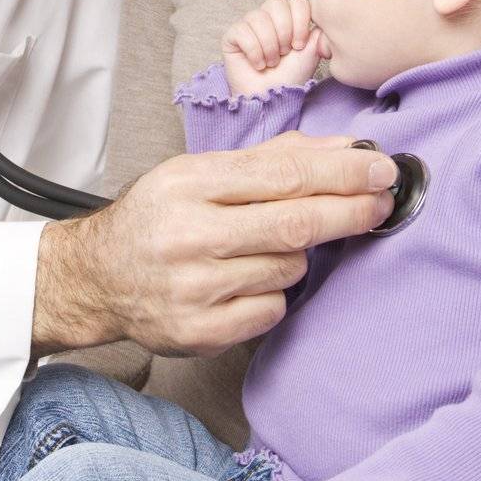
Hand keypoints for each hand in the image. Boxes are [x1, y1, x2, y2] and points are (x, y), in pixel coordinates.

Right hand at [31, 138, 397, 358]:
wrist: (97, 276)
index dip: (341, 171)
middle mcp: (187, 234)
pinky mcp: (198, 331)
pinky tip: (248, 281)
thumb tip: (343, 149)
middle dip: (350, 210)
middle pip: (295, 223)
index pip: (282, 174)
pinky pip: (271, 310)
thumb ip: (272, 159)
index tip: (380, 167)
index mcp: (188, 183)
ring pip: (288, 269)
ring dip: (298, 256)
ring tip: (268, 247)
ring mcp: (192, 287)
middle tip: (383, 200)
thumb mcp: (200, 172)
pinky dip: (274, 294)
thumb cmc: (159, 216)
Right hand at [221, 0, 330, 97]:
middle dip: (283, 32)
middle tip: (284, 53)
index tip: (299, 45)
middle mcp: (268, 17)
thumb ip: (318, 29)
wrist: (271, 98)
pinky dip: (254, 52)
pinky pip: (242, 31)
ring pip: (258, 17)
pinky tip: (257, 64)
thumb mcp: (312, 51)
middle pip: (276, 3)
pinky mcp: (232, 35)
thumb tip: (322, 14)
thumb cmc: (291, 76)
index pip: (296, 1)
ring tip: (271, 62)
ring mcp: (249, 24)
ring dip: (269, 46)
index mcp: (289, 17)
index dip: (299, 21)